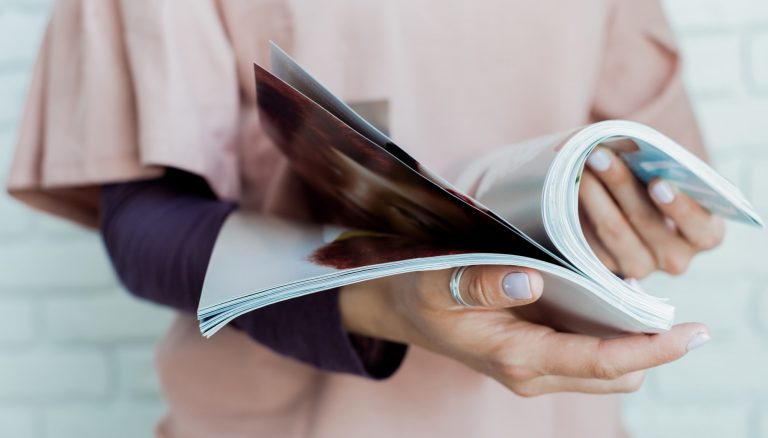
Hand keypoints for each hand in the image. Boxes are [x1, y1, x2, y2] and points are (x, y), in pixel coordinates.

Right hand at [339, 266, 709, 395]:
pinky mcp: (536, 358)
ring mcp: (535, 370)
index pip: (601, 363)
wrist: (403, 307)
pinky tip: (609, 300)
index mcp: (516, 356)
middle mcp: (532, 372)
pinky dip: (610, 337)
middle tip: (668, 307)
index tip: (692, 332)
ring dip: (633, 345)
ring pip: (607, 371)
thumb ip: (482, 281)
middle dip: (651, 350)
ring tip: (641, 300)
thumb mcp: (441, 280)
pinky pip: (589, 358)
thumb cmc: (422, 292)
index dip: (652, 350)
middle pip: (616, 375)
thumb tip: (532, 279)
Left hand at [580, 147, 724, 278]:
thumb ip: (658, 163)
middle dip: (620, 184)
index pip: (702, 230)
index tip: (658, 182)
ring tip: (578, 165)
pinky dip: (578, 210)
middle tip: (599, 155)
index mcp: (704, 234)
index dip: (681, 208)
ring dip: (593, 194)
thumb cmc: (657, 182)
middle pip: (646, 222)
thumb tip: (626, 144)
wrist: (630, 203)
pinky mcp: (607, 268)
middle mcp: (676, 258)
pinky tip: (569, 185)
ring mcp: (640, 266)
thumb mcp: (667, 172)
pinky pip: (590, 240)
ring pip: (614, 231)